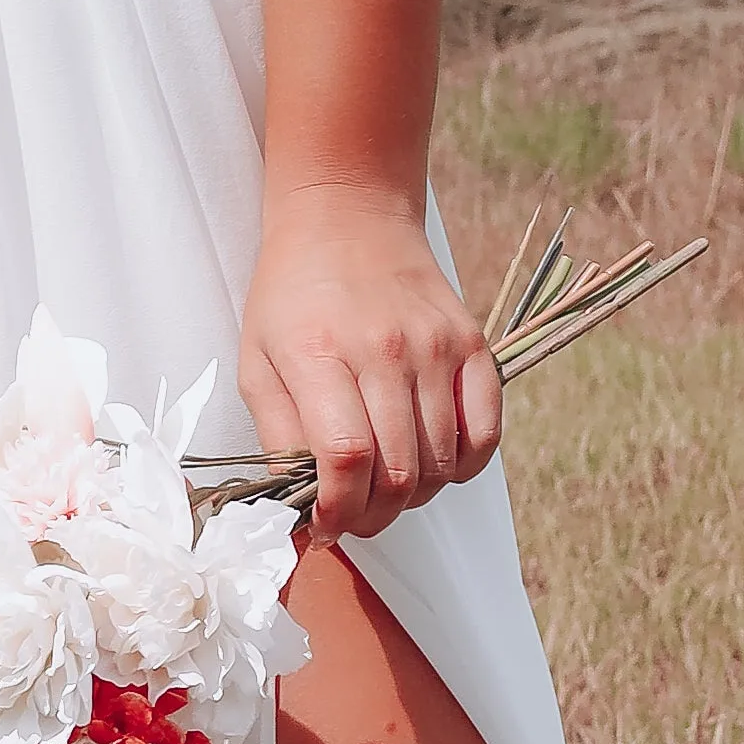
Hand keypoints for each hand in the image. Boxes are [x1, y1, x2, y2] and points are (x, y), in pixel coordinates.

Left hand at [240, 183, 501, 546]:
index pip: (345, 458)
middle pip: (398, 471)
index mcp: (320, 355)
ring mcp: (436, 347)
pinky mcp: (473, 344)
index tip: (327, 526)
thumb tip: (298, 507)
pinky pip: (486, 434)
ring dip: (413, 497)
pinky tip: (430, 464)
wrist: (346, 217)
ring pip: (440, 463)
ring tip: (385, 491)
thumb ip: (278, 436)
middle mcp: (386, 351)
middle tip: (354, 519)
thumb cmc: (292, 295)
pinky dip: (462, 466)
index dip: (339, 509)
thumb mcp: (257, 360)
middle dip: (374, 517)